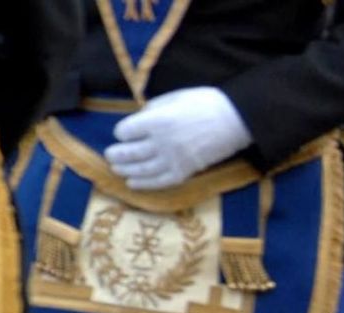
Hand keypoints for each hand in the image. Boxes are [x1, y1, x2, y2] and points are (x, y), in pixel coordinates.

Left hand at [105, 87, 252, 189]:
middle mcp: (161, 143)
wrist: (234, 121)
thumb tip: (140, 119)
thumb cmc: (205, 103)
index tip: (125, 132)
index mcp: (157, 121)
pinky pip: (159, 182)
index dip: (122, 132)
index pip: (126, 131)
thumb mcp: (175, 97)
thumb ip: (154, 109)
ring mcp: (172, 160)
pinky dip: (143, 184)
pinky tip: (133, 183)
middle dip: (116, 155)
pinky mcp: (184, 172)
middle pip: (129, 153)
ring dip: (125, 170)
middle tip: (110, 155)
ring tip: (117, 169)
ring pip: (141, 170)